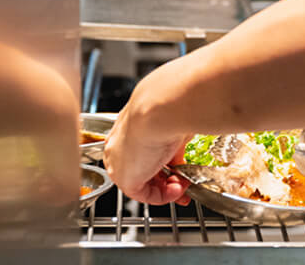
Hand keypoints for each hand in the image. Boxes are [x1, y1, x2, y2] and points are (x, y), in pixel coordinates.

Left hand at [104, 83, 190, 204]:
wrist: (160, 110)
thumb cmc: (167, 108)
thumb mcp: (173, 128)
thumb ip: (173, 145)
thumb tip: (181, 154)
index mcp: (128, 128)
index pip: (143, 153)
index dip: (164, 165)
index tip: (180, 169)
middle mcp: (119, 146)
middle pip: (143, 170)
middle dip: (167, 181)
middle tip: (184, 184)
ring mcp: (119, 163)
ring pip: (143, 184)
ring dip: (168, 188)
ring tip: (184, 184)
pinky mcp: (124, 178)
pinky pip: (145, 195)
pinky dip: (164, 196)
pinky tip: (178, 188)